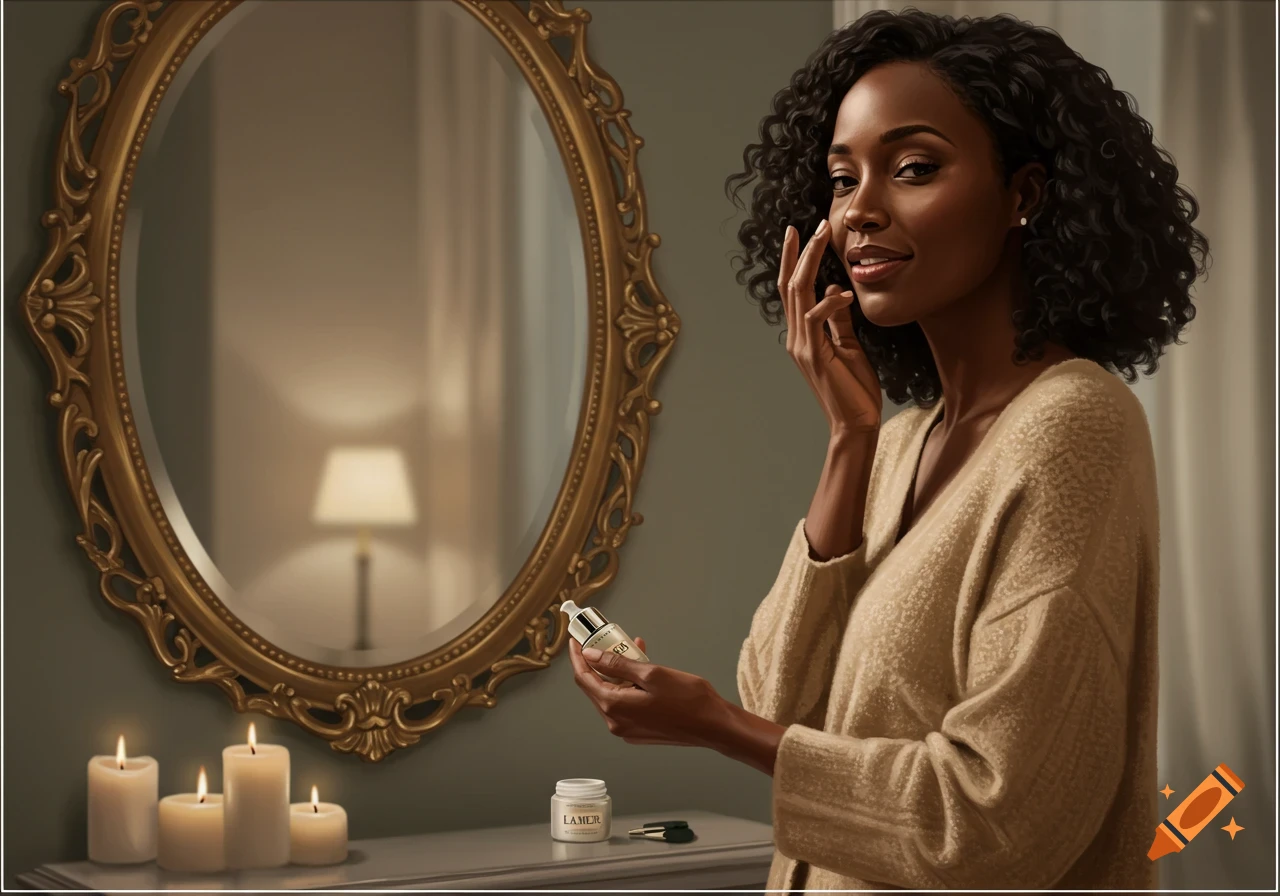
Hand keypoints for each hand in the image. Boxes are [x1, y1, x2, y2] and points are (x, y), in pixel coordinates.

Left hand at [568, 637, 730, 747]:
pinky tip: (643, 671)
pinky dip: (629, 685)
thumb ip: (617, 665)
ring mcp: (627, 729)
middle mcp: (616, 723)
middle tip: (607, 641)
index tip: (577, 641)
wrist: (713, 725)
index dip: (578, 657)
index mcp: (614, 707)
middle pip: (596, 687)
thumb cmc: (689, 700)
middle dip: (599, 662)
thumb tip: (590, 656)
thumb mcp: (651, 674)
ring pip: (612, 694)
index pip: (584, 679)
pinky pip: (625, 704)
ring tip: (634, 651)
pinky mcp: (639, 731)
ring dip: (618, 672)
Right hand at [781, 220, 882, 435]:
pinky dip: (830, 304)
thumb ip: (838, 322)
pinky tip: (846, 294)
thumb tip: (836, 292)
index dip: (795, 261)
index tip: (801, 234)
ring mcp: (803, 347)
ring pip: (799, 295)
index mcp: (803, 335)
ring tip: (822, 239)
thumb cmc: (854, 390)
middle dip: (800, 253)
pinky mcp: (815, 356)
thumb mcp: (848, 348)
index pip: (794, 290)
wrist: (855, 423)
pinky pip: (815, 320)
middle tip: (809, 226)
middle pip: (791, 286)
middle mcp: (796, 338)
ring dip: (810, 264)